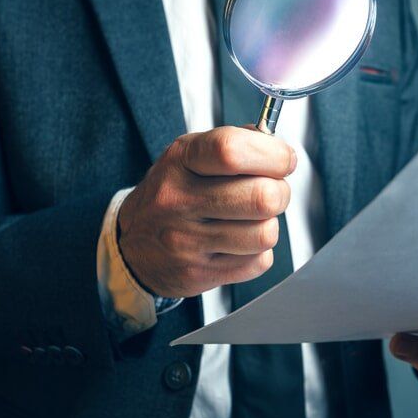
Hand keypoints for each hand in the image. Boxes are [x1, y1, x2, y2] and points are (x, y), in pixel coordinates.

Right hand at [117, 126, 296, 297]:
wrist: (133, 244)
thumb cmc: (172, 194)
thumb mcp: (191, 154)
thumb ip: (237, 143)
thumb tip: (280, 150)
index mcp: (180, 161)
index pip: (231, 150)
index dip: (272, 154)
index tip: (284, 159)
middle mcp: (179, 200)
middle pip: (262, 197)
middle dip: (280, 192)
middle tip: (271, 191)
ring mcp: (186, 241)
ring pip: (265, 234)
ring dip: (268, 225)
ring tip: (250, 220)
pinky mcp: (198, 274)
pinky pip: (258, 263)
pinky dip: (257, 253)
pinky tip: (236, 243)